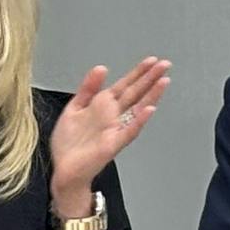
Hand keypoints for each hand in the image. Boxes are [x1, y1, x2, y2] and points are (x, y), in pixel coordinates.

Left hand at [48, 57, 171, 206]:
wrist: (64, 168)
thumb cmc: (69, 143)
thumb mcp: (74, 108)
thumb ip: (87, 88)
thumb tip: (101, 68)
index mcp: (103, 106)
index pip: (125, 85)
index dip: (138, 73)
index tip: (151, 61)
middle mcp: (112, 116)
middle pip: (135, 93)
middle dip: (150, 78)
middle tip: (165, 64)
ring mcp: (115, 129)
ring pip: (137, 109)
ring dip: (151, 96)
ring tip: (163, 82)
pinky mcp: (112, 144)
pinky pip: (129, 131)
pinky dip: (139, 121)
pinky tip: (148, 110)